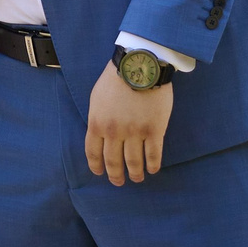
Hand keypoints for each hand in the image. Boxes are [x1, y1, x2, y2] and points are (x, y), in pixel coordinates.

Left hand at [85, 63, 173, 185]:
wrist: (140, 64)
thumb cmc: (116, 77)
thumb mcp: (97, 97)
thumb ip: (97, 118)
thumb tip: (99, 134)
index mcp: (97, 123)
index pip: (93, 153)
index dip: (97, 166)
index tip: (100, 173)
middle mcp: (114, 132)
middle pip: (113, 161)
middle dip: (116, 175)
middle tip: (119, 182)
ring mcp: (135, 132)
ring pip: (134, 162)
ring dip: (135, 174)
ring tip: (138, 178)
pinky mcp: (155, 130)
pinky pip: (154, 154)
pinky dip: (153, 165)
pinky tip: (153, 169)